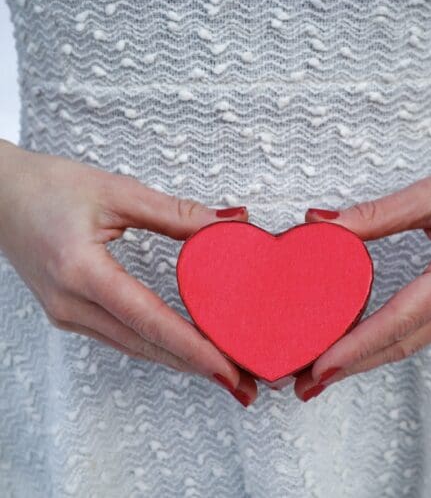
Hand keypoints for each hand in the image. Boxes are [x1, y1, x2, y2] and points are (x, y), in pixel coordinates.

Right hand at [0, 139, 256, 406]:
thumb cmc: (47, 188)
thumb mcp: (117, 192)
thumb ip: (175, 213)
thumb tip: (227, 223)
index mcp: (81, 271)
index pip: (150, 320)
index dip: (194, 348)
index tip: (229, 368)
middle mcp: (71, 304)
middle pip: (147, 345)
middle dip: (197, 366)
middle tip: (242, 382)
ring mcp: (67, 315)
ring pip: (135, 347)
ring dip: (180, 360)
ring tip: (221, 370)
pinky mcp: (70, 314)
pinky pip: (122, 338)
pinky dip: (157, 346)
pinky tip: (182, 348)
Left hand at [294, 144, 430, 401]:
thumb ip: (377, 213)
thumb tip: (324, 224)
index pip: (399, 320)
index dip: (356, 347)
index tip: (321, 365)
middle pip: (402, 343)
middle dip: (352, 366)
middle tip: (308, 381)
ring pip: (412, 342)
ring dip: (366, 358)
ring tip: (325, 368)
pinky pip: (423, 330)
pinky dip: (387, 342)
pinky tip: (362, 344)